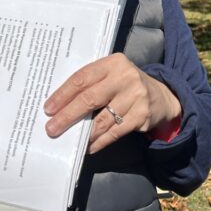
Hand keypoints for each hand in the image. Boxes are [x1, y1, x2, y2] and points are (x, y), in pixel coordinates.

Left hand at [44, 53, 181, 154]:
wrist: (161, 96)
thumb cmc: (125, 85)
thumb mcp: (111, 75)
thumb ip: (91, 84)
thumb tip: (60, 106)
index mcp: (113, 63)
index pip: (82, 78)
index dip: (63, 94)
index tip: (49, 108)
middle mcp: (125, 77)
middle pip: (90, 99)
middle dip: (68, 116)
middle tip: (52, 128)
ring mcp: (136, 97)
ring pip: (102, 120)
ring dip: (83, 133)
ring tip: (69, 140)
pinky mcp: (142, 116)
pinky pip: (115, 132)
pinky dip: (100, 141)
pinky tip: (89, 147)